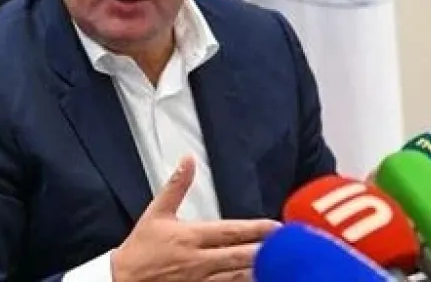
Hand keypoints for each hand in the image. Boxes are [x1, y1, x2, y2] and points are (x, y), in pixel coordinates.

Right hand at [111, 156, 278, 281]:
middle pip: (240, 256)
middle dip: (266, 251)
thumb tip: (188, 159)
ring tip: (283, 266)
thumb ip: (176, 186)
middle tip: (290, 246)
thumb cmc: (140, 249)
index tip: (277, 226)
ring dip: (259, 271)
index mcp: (191, 237)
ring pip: (237, 278)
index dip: (256, 229)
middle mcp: (199, 261)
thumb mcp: (156, 213)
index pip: (231, 232)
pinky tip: (259, 280)